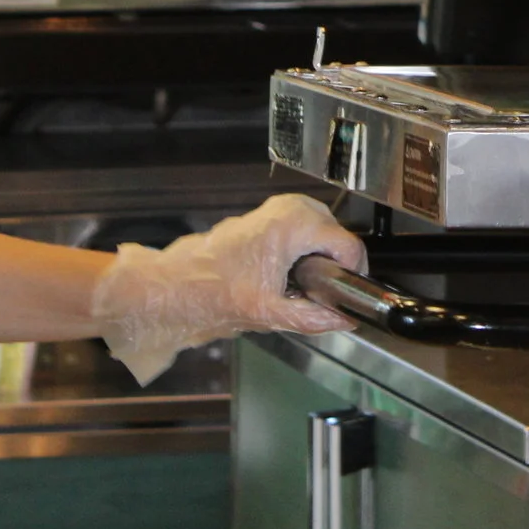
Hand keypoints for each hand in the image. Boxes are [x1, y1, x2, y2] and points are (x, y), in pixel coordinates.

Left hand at [91, 195, 367, 384]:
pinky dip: (303, 249)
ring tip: (303, 286)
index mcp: (294, 227)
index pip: (349, 245)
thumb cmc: (212, 294)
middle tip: (322, 294)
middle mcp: (289, 208)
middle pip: (337, 235)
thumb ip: (314, 318)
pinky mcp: (267, 214)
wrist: (174, 285)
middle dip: (335, 264)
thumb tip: (344, 320)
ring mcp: (277, 208)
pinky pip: (303, 227)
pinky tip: (286, 275)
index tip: (347, 296)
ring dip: (319, 257)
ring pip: (321, 230)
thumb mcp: (270, 314)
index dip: (354, 273)